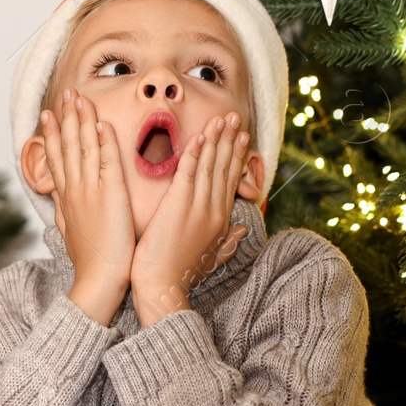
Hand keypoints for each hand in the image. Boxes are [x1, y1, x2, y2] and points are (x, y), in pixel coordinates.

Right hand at [39, 86, 135, 292]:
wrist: (98, 279)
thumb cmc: (90, 261)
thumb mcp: (70, 232)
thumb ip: (65, 212)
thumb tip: (58, 202)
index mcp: (66, 198)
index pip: (57, 158)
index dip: (52, 134)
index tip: (48, 114)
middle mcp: (74, 190)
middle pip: (67, 146)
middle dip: (65, 117)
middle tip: (65, 93)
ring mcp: (91, 190)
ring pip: (84, 147)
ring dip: (81, 120)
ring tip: (79, 98)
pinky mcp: (111, 195)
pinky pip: (108, 161)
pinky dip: (104, 141)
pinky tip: (101, 123)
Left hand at [130, 112, 251, 325]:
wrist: (163, 288)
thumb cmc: (181, 275)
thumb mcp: (211, 258)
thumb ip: (228, 241)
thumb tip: (243, 230)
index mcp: (220, 221)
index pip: (230, 181)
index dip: (235, 157)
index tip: (241, 137)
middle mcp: (213, 210)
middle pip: (225, 168)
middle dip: (230, 140)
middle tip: (235, 117)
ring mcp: (198, 207)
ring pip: (211, 165)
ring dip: (217, 139)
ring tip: (222, 118)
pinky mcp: (178, 206)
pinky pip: (189, 173)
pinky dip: (195, 153)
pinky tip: (200, 136)